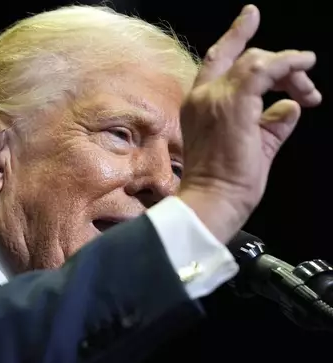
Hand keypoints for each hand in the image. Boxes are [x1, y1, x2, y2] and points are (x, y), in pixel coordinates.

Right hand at [178, 4, 320, 242]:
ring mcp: (215, 97)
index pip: (216, 60)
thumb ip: (272, 123)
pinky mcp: (235, 102)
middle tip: (304, 88)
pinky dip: (290, 65)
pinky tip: (305, 67)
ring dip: (290, 70)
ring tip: (308, 90)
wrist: (213, 199)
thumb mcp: (253, 146)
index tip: (250, 17)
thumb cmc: (226, 182)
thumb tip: (290, 107)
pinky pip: (266, 69)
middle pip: (244, 58)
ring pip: (258, 61)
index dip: (235, 36)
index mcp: (198, 105)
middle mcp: (202, 96)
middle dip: (280, 65)